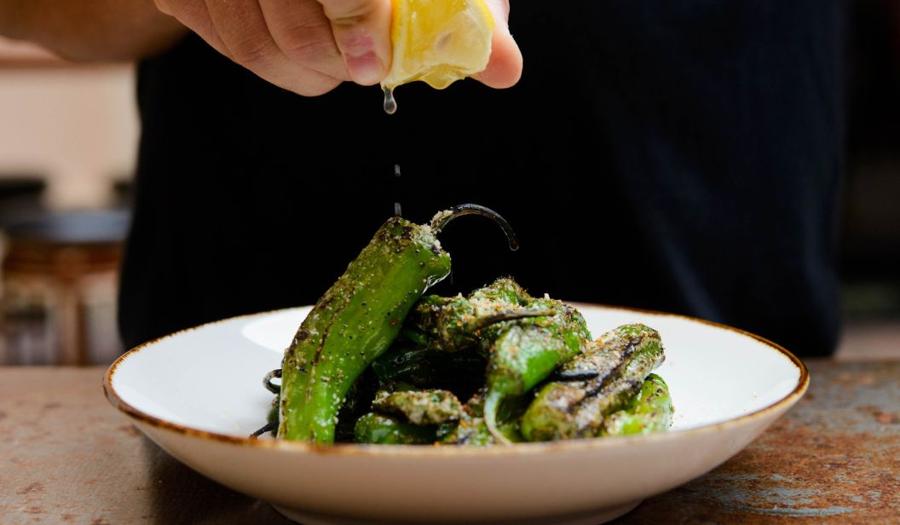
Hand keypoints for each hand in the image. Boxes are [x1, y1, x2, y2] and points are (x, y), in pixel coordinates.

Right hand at [154, 0, 521, 95]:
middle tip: (361, 66)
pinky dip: (270, 61)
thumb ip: (468, 13)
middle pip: (292, 18)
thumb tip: (506, 70)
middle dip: (332, 60)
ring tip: (337, 62)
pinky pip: (224, 39)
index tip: (375, 63)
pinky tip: (300, 49)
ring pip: (252, 40)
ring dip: (303, 72)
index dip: (358, 19)